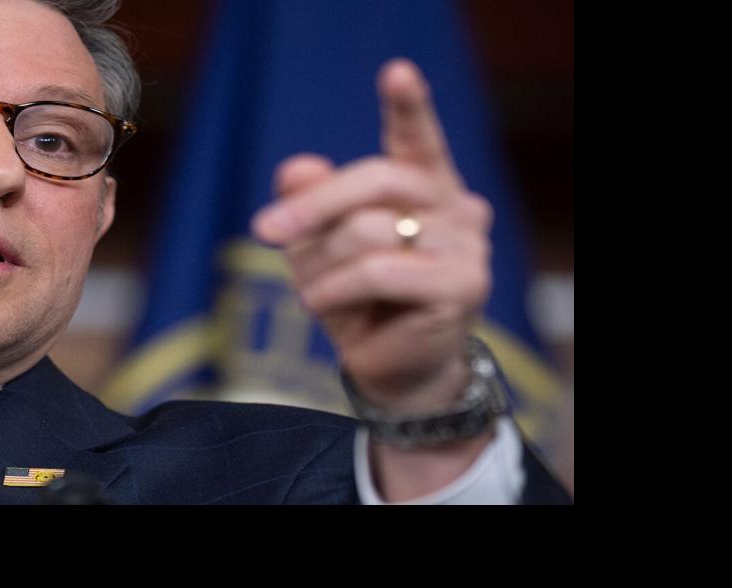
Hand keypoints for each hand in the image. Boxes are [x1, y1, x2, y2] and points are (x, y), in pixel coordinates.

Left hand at [251, 58, 492, 413]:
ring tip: (311, 290)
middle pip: (377, 179)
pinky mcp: (461, 285)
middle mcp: (456, 207)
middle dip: (314, 205)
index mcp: (426, 185)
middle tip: (265, 229)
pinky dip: (336, 287)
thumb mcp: (321, 247)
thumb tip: (295, 170)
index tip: (396, 72)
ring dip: (321, 262)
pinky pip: (379, 270)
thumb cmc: (358, 301)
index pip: (418, 138)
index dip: (409, 105)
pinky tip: (319, 304)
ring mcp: (466, 246)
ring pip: (369, 230)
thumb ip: (310, 204)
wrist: (392, 370)